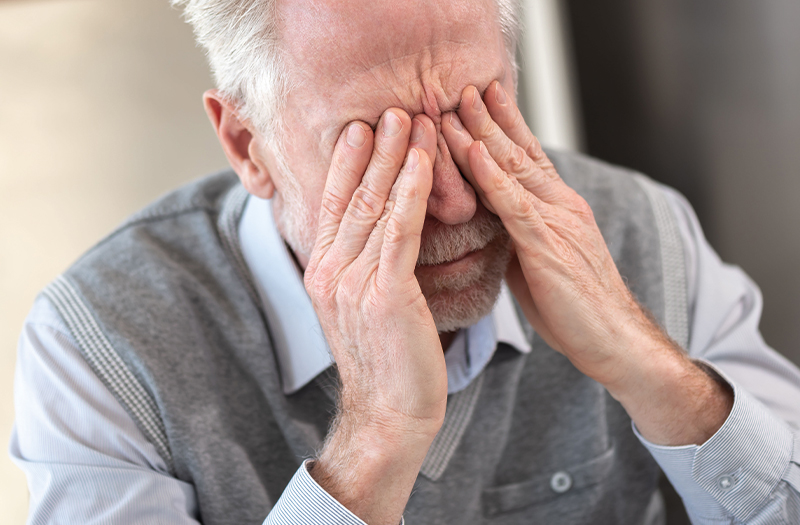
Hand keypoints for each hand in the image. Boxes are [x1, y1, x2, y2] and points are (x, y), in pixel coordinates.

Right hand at [303, 109, 446, 523]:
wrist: (390, 413)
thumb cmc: (386, 361)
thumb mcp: (362, 307)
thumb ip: (361, 267)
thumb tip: (375, 234)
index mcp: (323, 272)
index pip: (333, 204)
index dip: (346, 162)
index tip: (360, 127)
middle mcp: (330, 271)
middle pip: (352, 195)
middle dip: (373, 147)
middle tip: (391, 108)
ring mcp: (352, 281)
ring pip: (374, 204)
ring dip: (394, 157)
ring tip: (410, 118)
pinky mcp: (383, 293)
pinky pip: (399, 229)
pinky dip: (411, 190)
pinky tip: (423, 161)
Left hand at [442, 82, 648, 385]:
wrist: (613, 341)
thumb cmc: (574, 309)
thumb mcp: (538, 264)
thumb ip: (516, 238)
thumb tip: (489, 226)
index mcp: (559, 209)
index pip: (527, 157)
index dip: (503, 126)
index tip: (481, 100)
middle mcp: (560, 205)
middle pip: (518, 152)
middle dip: (489, 118)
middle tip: (463, 86)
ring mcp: (556, 222)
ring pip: (513, 169)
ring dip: (482, 134)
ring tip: (458, 104)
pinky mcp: (548, 246)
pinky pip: (515, 205)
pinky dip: (493, 177)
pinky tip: (475, 152)